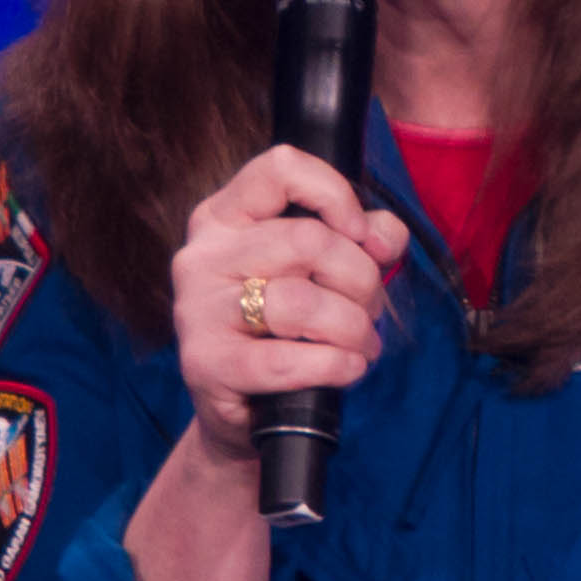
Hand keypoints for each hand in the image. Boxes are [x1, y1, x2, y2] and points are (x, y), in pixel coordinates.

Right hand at [163, 144, 409, 460]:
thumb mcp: (323, 273)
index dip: (334, 194)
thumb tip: (383, 236)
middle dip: (360, 281)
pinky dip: (333, 366)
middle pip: (308, 240)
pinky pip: (285, 360)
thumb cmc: (285, 332)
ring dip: (352, 328)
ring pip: (301, 301)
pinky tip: (347, 369)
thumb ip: (362, 240)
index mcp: (224, 217)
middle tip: (368, 313)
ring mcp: (197, 310)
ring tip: (361, 346)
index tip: (359, 233)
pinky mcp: (204, 364)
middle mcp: (202, 256)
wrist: (243, 412)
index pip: (280, 168)